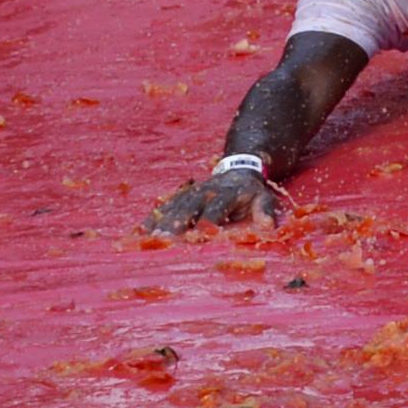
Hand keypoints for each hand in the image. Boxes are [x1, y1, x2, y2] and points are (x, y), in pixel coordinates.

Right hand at [147, 168, 286, 233]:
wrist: (239, 169)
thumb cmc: (251, 192)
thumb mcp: (263, 198)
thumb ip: (264, 211)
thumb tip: (268, 225)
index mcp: (227, 194)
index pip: (217, 208)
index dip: (209, 220)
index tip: (201, 235)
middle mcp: (205, 193)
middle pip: (188, 208)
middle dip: (176, 223)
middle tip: (164, 239)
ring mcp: (190, 194)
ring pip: (173, 207)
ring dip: (160, 222)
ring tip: (148, 238)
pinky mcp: (180, 197)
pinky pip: (163, 207)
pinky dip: (152, 219)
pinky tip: (139, 232)